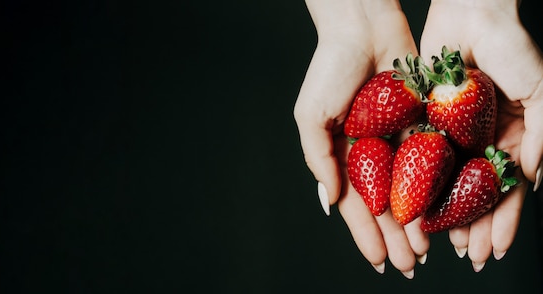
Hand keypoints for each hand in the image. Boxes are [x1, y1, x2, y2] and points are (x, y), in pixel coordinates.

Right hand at [294, 0, 426, 277]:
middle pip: (383, 205)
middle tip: (409, 266)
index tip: (379, 261)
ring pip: (408, 191)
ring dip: (415, 222)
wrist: (364, 28)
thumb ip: (318, 158)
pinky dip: (434, 187)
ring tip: (425, 252)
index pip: (353, 204)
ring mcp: (393, 141)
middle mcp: (368, 153)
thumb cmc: (329, 69)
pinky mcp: (418, 124)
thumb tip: (331, 201)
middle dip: (394, 237)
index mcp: (339, 154)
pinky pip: (428, 162)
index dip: (366, 235)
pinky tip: (441, 211)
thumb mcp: (310, 116)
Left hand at [420, 0, 542, 270]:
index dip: (505, 220)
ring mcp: (454, 132)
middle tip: (468, 255)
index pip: (508, 189)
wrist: (470, 14)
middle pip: (476, 192)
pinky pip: (422, 158)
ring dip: (446, 213)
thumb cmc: (511, 47)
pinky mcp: (427, 120)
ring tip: (440, 242)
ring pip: (448, 182)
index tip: (498, 248)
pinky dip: (419, 183)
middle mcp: (482, 138)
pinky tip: (415, 206)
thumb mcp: (539, 91)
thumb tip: (532, 180)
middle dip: (475, 226)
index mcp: (513, 135)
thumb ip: (542, 135)